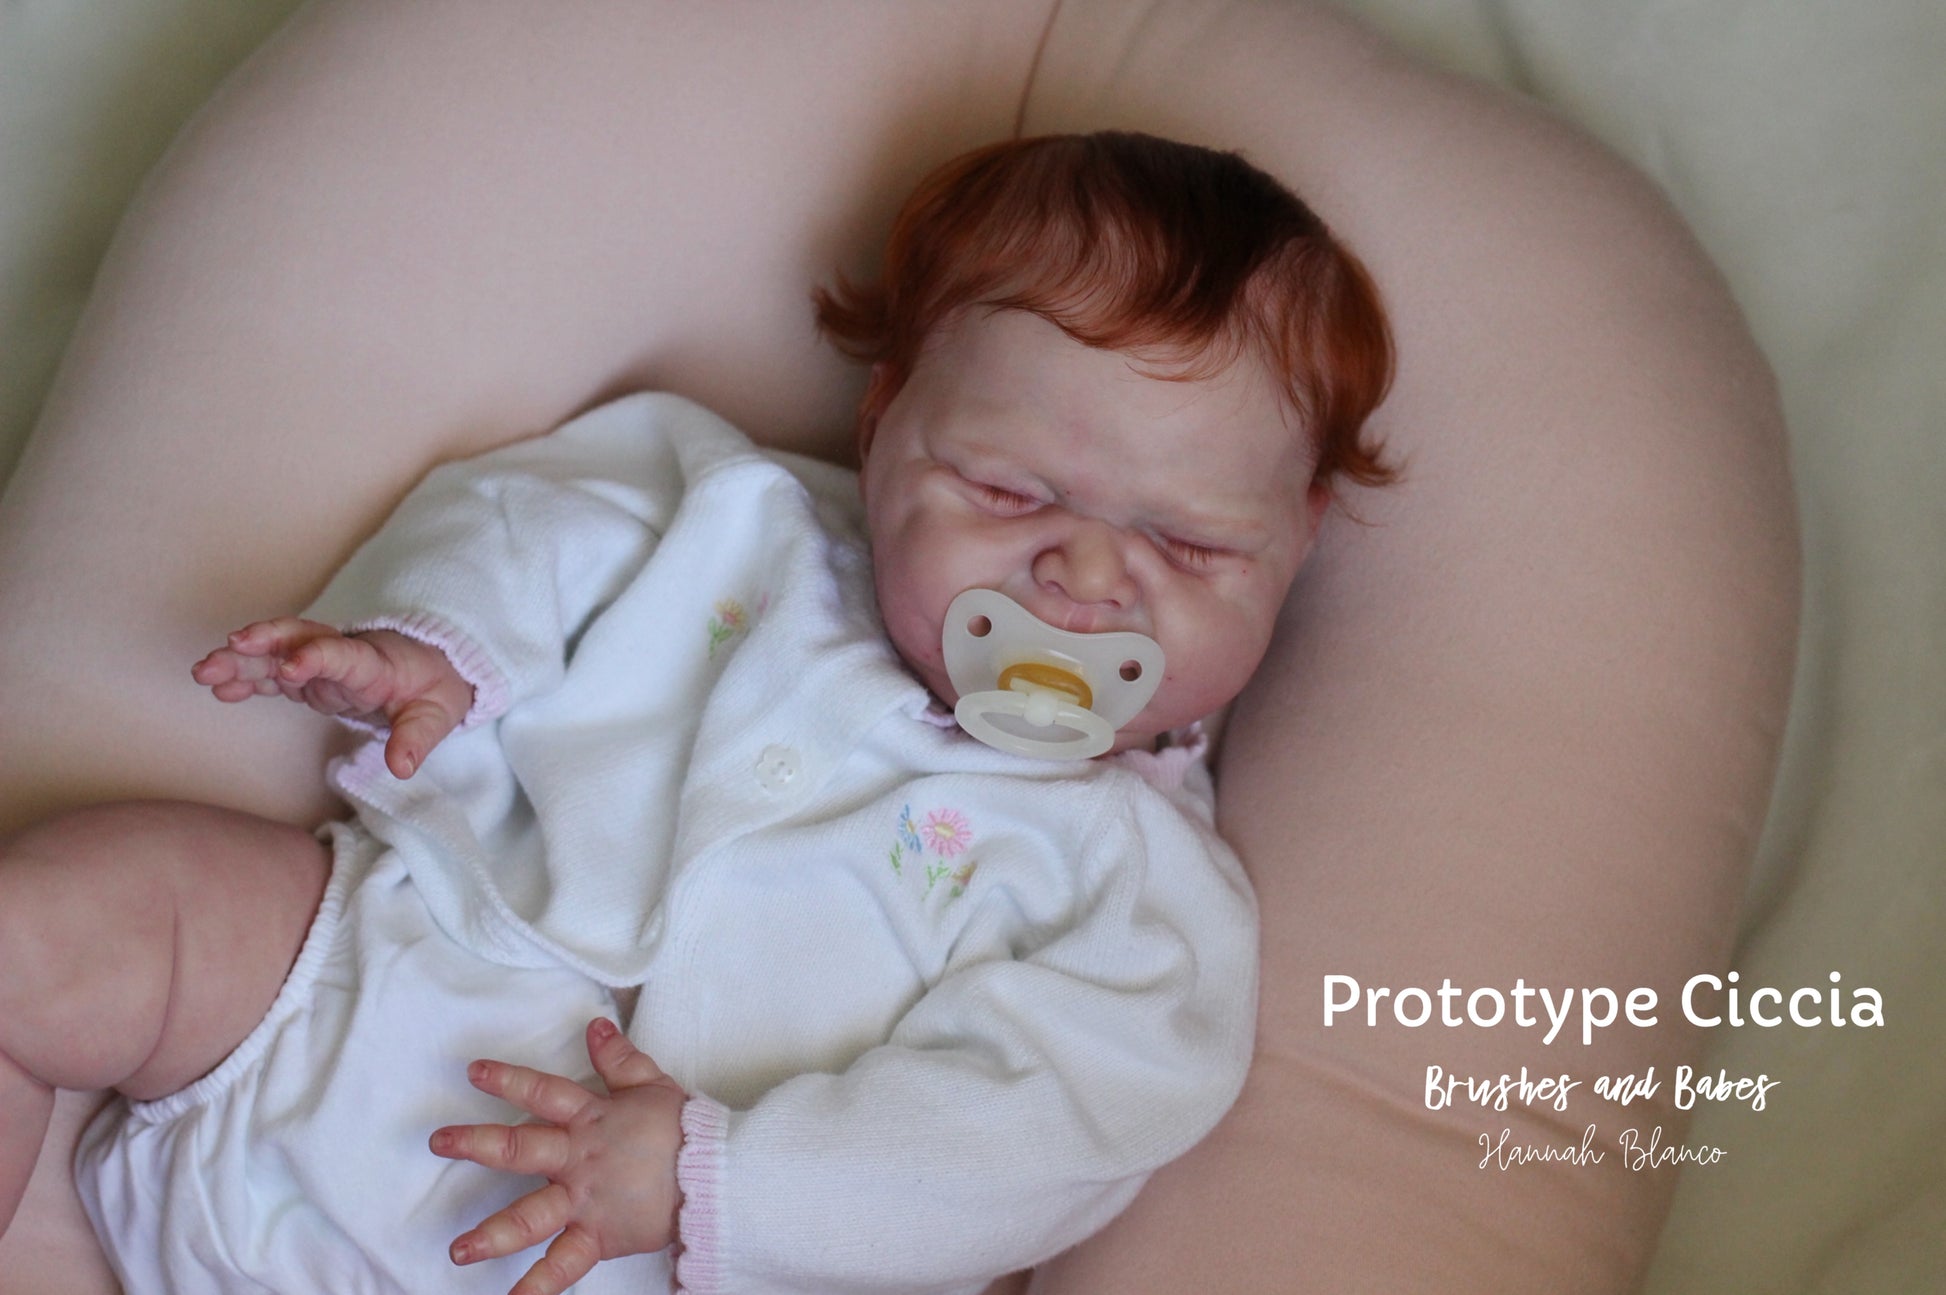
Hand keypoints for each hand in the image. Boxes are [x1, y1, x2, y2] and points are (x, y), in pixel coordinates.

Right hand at [192, 617, 472, 777]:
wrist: (434, 667)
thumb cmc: (434, 688)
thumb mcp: (438, 714)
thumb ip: (417, 738)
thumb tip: (401, 767)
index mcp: (375, 663)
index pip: (345, 655)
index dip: (317, 657)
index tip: (290, 667)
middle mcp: (342, 655)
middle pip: (298, 640)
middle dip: (262, 644)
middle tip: (226, 651)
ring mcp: (321, 664)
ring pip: (276, 653)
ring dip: (241, 659)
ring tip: (204, 671)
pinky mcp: (309, 677)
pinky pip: (272, 673)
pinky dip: (246, 678)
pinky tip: (218, 688)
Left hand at [430, 1019, 686, 1294]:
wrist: (718, 1175)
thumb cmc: (687, 1130)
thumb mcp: (653, 1085)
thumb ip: (619, 1059)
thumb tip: (595, 1027)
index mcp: (590, 1119)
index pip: (542, 1093)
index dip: (508, 1080)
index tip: (474, 1073)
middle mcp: (578, 1160)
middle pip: (520, 1148)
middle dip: (476, 1145)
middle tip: (438, 1143)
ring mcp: (584, 1201)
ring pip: (531, 1215)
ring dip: (492, 1233)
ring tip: (458, 1251)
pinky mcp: (598, 1236)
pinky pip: (564, 1265)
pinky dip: (539, 1287)